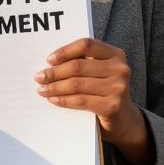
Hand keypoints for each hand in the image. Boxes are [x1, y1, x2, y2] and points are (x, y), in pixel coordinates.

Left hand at [36, 38, 153, 164]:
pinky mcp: (112, 106)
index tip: (49, 60)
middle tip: (39, 77)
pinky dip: (63, 100)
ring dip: (55, 87)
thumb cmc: (104, 91)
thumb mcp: (99, 73)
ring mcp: (117, 88)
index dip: (65, 51)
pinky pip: (80, 100)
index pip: (86, 45)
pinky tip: (53, 99)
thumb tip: (50, 64)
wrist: (124, 119)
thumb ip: (83, 63)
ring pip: (77, 84)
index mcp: (115, 54)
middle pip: (78, 66)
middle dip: (55, 72)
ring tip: (42, 90)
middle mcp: (120, 69)